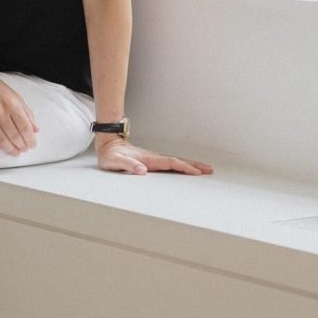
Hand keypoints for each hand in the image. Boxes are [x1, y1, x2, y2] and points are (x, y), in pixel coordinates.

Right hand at [0, 72, 38, 155]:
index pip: (25, 127)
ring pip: (2, 140)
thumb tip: (35, 129)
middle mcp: (1, 112)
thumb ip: (27, 113)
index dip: (30, 139)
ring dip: (10, 149)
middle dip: (22, 146)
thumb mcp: (16, 96)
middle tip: (24, 149)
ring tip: (15, 152)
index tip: (32, 144)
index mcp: (12, 104)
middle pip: (15, 135)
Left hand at [95, 136, 212, 175]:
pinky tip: (187, 169)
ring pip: (176, 161)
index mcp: (147, 159)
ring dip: (190, 165)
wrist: (108, 145)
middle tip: (209, 170)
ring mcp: (154, 158)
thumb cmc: (110, 156)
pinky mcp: (152, 161)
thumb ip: (128, 165)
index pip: (169, 163)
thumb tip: (142, 170)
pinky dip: (182, 165)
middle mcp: (153, 157)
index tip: (195, 172)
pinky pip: (171, 163)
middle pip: (177, 161)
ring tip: (204, 169)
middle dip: (194, 165)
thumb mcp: (115, 162)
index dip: (183, 167)